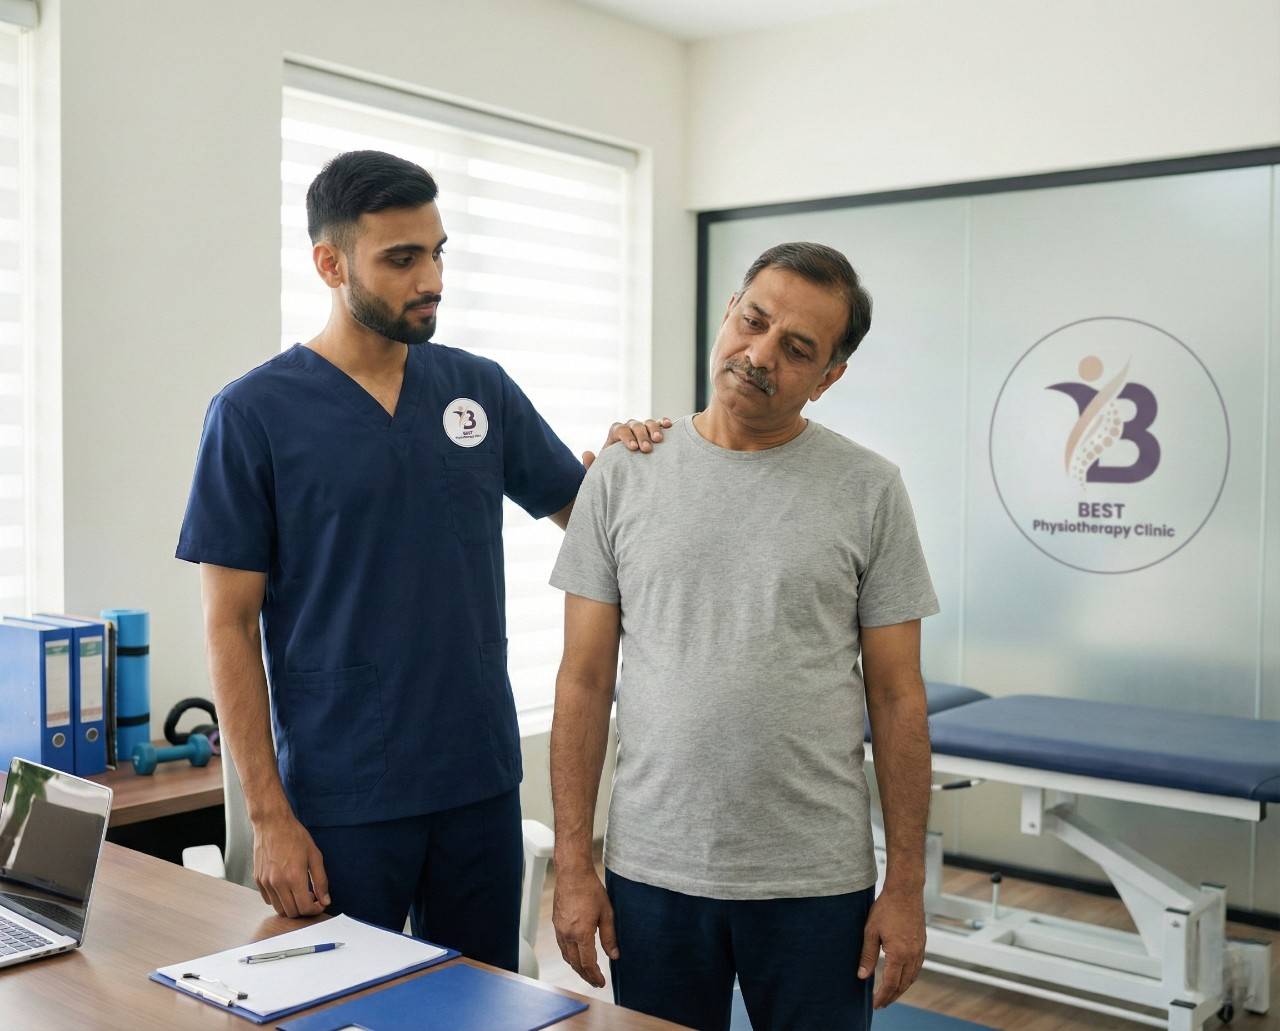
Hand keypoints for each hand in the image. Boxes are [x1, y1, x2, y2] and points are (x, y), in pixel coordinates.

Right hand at [251, 811, 330, 917]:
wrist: (272, 824)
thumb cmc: (295, 837)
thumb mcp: (315, 856)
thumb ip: (321, 881)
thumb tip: (325, 900)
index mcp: (294, 877)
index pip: (305, 908)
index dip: (315, 910)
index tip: (319, 903)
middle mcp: (278, 883)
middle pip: (291, 912)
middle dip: (304, 910)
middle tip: (311, 898)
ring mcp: (266, 883)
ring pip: (279, 909)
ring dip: (291, 906)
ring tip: (299, 893)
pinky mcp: (258, 880)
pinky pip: (269, 900)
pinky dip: (279, 900)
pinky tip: (287, 888)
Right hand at [552, 867, 618, 987]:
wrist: (572, 874)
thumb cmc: (591, 890)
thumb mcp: (606, 913)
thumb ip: (610, 937)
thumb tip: (614, 956)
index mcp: (581, 933)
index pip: (588, 963)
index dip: (595, 976)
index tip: (602, 983)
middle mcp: (567, 935)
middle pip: (575, 964)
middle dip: (586, 976)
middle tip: (596, 982)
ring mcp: (559, 930)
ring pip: (567, 956)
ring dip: (577, 967)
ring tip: (587, 973)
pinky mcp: (556, 924)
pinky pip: (562, 946)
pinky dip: (569, 956)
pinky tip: (576, 956)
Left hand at [582, 417, 671, 468]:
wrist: (629, 476)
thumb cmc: (615, 473)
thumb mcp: (603, 472)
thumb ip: (593, 465)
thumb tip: (586, 453)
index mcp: (615, 435)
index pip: (619, 429)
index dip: (626, 436)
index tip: (633, 448)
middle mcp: (629, 429)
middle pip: (634, 425)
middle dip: (641, 435)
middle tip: (647, 449)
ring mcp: (643, 430)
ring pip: (648, 422)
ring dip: (654, 429)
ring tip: (659, 441)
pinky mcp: (656, 433)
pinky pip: (660, 424)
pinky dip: (664, 423)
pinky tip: (669, 426)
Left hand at [858, 886, 925, 1007]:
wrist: (905, 891)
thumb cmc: (886, 908)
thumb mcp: (871, 932)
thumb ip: (867, 955)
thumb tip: (862, 976)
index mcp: (899, 954)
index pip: (890, 983)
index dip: (882, 996)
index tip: (875, 1004)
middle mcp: (912, 955)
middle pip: (902, 985)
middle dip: (891, 996)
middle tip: (881, 1004)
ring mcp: (919, 950)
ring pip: (912, 978)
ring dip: (901, 989)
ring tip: (890, 994)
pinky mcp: (922, 944)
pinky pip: (917, 968)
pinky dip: (909, 977)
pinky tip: (902, 977)